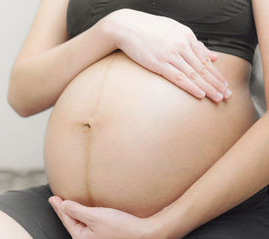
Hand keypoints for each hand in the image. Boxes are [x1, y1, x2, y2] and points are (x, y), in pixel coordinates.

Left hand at [48, 195, 167, 238]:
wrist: (145, 237)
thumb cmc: (121, 226)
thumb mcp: (95, 216)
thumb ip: (76, 210)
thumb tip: (63, 205)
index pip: (67, 219)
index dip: (59, 207)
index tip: (53, 197)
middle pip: (73, 224)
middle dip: (65, 212)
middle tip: (57, 200)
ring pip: (82, 227)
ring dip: (76, 215)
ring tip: (69, 206)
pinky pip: (90, 229)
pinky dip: (86, 220)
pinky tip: (86, 215)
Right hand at [104, 8, 230, 101]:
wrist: (126, 26)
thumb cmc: (148, 28)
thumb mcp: (174, 30)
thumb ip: (194, 43)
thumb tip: (212, 55)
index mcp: (187, 36)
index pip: (205, 59)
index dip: (216, 73)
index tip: (224, 84)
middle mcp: (181, 45)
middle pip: (203, 68)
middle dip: (216, 82)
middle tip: (227, 95)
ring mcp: (170, 54)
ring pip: (194, 74)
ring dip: (208, 87)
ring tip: (218, 97)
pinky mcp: (158, 63)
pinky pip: (178, 77)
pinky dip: (190, 86)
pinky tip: (200, 94)